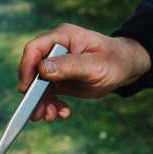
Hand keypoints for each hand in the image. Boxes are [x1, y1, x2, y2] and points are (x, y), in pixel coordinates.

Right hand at [17, 23, 151, 122]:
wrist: (126, 68)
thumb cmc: (116, 60)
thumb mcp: (95, 65)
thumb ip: (70, 66)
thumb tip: (42, 69)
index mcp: (63, 37)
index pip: (34, 49)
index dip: (26, 68)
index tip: (27, 89)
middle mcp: (55, 49)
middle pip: (32, 70)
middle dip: (33, 93)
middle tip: (38, 112)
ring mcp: (55, 65)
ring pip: (37, 86)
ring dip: (41, 103)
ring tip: (51, 117)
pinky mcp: (58, 79)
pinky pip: (47, 94)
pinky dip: (51, 105)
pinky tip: (63, 113)